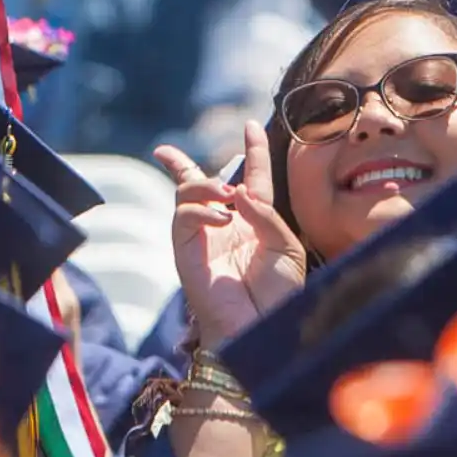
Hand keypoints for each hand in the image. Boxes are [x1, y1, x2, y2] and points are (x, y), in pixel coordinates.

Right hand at [154, 121, 305, 353]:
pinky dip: (201, 209)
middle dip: (181, 164)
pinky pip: (184, 215)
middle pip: (198, 181)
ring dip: (205, 184)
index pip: (251, 176)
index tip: (251, 126)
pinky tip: (222, 218)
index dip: (252, 150)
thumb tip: (235, 191)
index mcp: (255, 221)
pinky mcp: (186, 250)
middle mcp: (226, 224)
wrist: (259, 330)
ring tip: (225, 195)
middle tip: (171, 156)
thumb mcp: (286, 247)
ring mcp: (203, 236)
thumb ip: (264, 213)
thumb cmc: (278, 294)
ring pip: (186, 191)